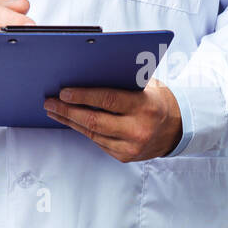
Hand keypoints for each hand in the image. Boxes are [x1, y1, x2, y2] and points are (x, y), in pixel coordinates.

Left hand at [42, 79, 182, 161]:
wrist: (177, 129)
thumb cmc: (157, 100)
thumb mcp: (146, 85)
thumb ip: (123, 81)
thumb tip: (87, 71)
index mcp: (144, 106)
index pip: (108, 100)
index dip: (83, 96)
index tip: (63, 91)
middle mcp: (138, 129)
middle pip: (95, 121)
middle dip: (68, 110)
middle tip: (50, 101)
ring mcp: (131, 146)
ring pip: (92, 134)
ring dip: (70, 121)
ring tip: (54, 110)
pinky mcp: (125, 156)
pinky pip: (98, 142)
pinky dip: (82, 130)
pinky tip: (71, 121)